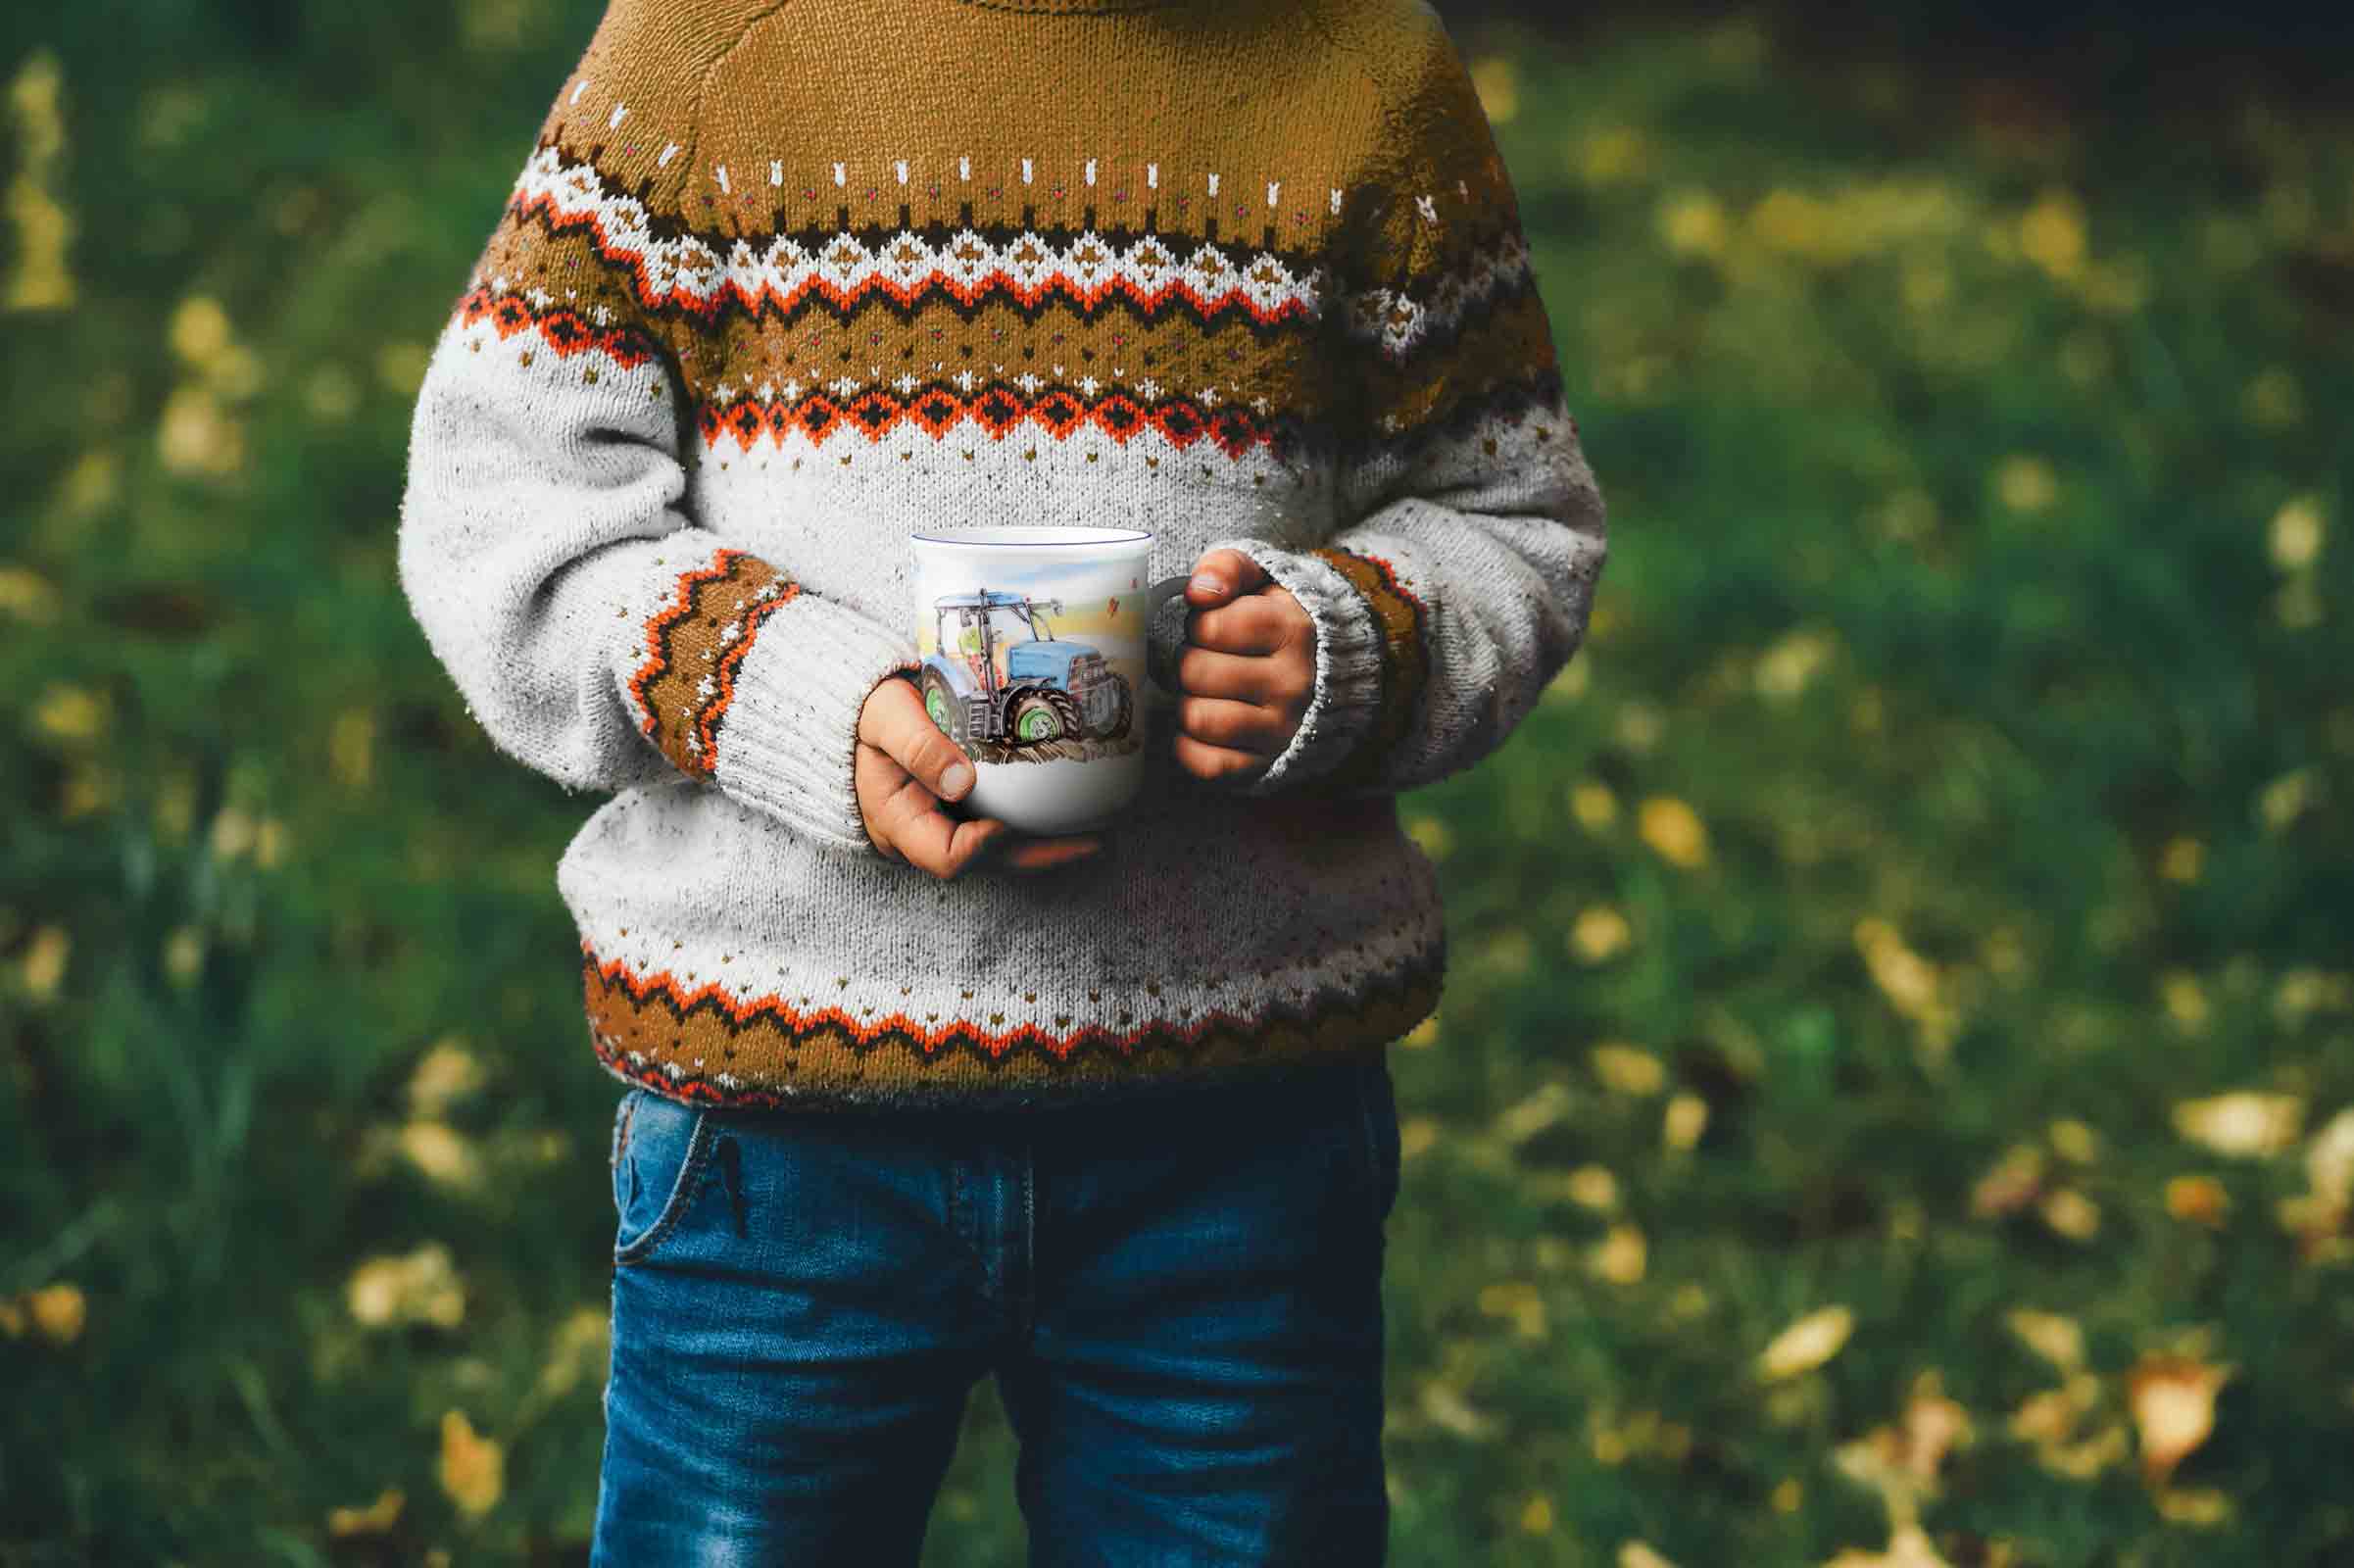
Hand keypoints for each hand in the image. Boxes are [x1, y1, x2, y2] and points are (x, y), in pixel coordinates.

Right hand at [855, 674, 1102, 876]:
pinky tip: (1078, 811)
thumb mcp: (883, 719)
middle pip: (989, 862)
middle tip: (1094, 842)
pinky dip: (1041, 823)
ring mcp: (950, 826)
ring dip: (1050, 844)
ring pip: (1005, 851)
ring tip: (1101, 832)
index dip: (981, 848)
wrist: (864, 707)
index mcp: (898, 823)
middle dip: (1042, 855)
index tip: (1006, 824)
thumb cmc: (869, 711)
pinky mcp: (968, 812)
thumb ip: (916, 745)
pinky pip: (1008, 827)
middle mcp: (928, 836)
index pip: (945, 857)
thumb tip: (962, 781)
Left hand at [1168, 548, 1315, 787]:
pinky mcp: (1268, 764)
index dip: (1200, 625)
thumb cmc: (1281, 622)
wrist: (1334, 672)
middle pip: (1196, 672)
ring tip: (1205, 693)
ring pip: (1199, 719)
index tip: (1215, 628)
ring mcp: (1283, 728)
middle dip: (1189, 663)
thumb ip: (1227, 567)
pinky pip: (1208, 764)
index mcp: (1293, 630)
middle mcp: (1293, 683)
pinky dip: (1190, 747)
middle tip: (1206, 662)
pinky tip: (1202, 726)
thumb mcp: (1264, 579)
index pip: (1210, 626)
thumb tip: (1198, 592)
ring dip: (1188, 704)